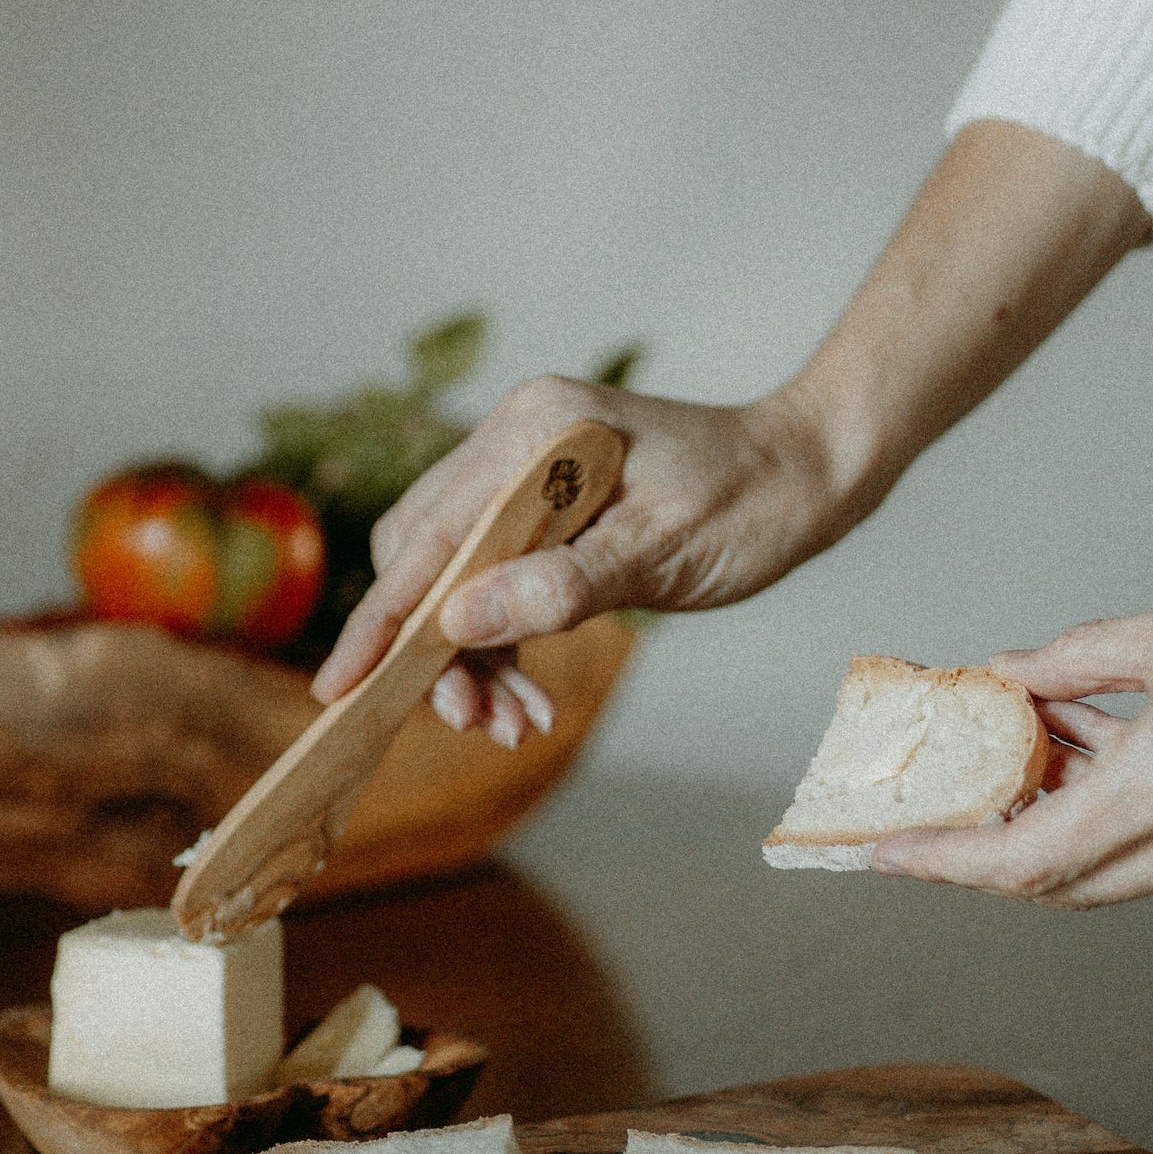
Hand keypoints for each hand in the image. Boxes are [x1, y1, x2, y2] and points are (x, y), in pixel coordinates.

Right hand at [311, 123, 1148, 747]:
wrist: (808, 474)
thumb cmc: (750, 502)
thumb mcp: (662, 553)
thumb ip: (562, 586)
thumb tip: (459, 622)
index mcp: (534, 429)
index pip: (433, 534)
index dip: (384, 616)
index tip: (344, 685)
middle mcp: (514, 439)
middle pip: (426, 555)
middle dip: (434, 650)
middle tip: (474, 723)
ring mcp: (526, 472)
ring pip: (457, 577)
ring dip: (472, 658)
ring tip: (514, 724)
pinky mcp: (545, 508)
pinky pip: (495, 581)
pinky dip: (502, 643)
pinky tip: (528, 697)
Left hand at [871, 534, 1152, 906]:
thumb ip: (1070, 669)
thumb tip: (1009, 678)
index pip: (1030, 858)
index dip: (950, 863)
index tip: (893, 855)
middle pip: (1065, 880)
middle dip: (990, 852)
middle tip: (935, 820)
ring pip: (1112, 867)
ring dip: (1054, 824)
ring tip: (1013, 763)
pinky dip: (1112, 812)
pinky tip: (1084, 758)